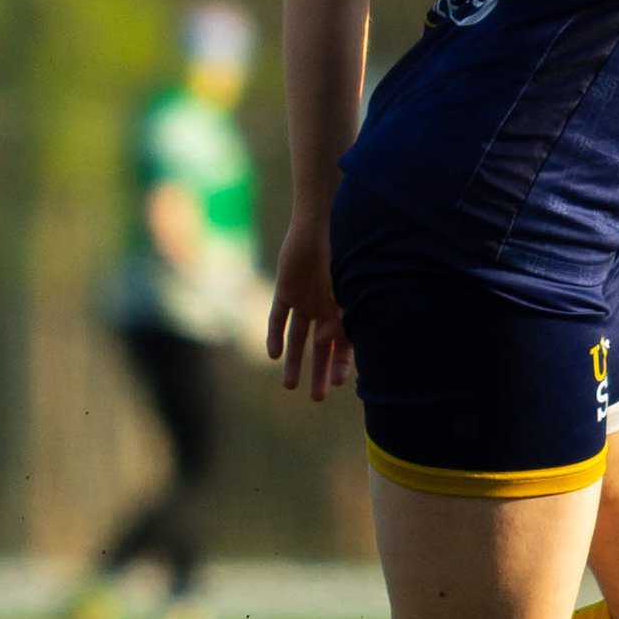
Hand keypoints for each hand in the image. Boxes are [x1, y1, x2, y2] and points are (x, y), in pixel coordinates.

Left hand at [265, 215, 352, 402]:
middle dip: (319, 372)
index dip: (342, 364)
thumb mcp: (346, 288)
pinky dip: (275, 334)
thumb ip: (339, 315)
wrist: (323, 220)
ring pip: (298, 337)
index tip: (339, 383)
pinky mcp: (285, 289)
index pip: (345, 345)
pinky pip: (278, 316)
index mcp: (346, 308)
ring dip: (294, 360)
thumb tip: (325, 342)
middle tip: (316, 398)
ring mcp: (305, 299)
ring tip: (290, 386)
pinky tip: (273, 354)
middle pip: (321, 347)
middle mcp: (326, 307)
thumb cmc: (344, 253)